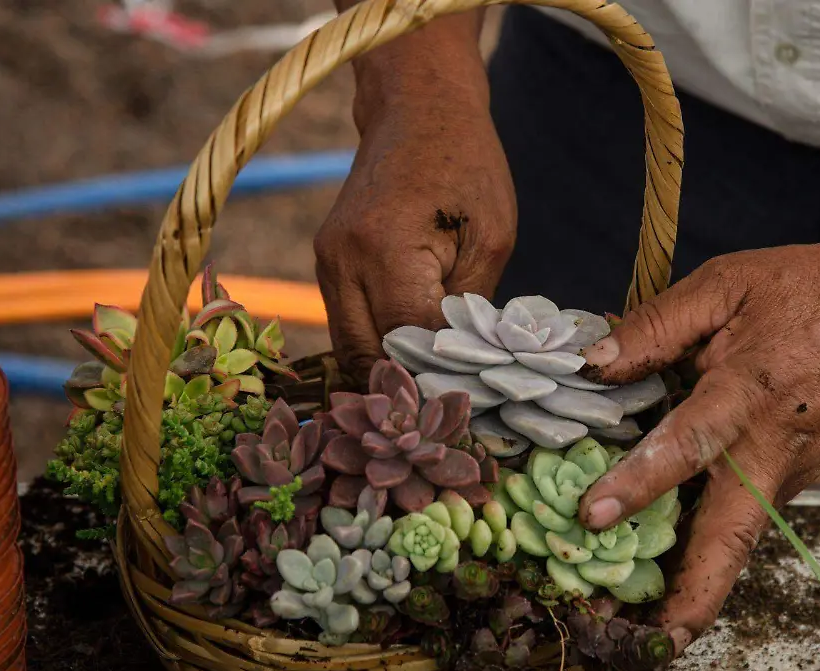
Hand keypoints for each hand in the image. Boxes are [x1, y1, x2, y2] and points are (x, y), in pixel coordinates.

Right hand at [314, 101, 515, 376]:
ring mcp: (326, 262)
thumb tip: (464, 365)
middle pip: (367, 357)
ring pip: (350, 348)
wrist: (416, 110)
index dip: (438, 377)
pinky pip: (347, 324)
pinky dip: (376, 346)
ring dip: (387, 371)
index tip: (470, 402)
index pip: (408, 343)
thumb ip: (473, 306)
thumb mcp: (493, 237)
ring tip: (432, 389)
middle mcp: (343, 261)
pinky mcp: (326, 262)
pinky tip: (413, 358)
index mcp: (386, 250)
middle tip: (448, 411)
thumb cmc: (467, 167)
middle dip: (407, 386)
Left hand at [576, 234, 819, 651]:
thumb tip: (595, 362)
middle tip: (652, 640)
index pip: (684, 447)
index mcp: (745, 394)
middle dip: (691, 597)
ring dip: (701, 579)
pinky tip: (682, 541)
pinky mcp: (808, 471)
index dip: (636, 483)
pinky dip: (719, 534)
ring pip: (742, 534)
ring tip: (652, 615)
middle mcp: (771, 447)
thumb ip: (659, 325)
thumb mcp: (728, 284)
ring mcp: (796, 467)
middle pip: (731, 540)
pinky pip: (755, 508)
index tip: (592, 516)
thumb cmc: (810, 288)